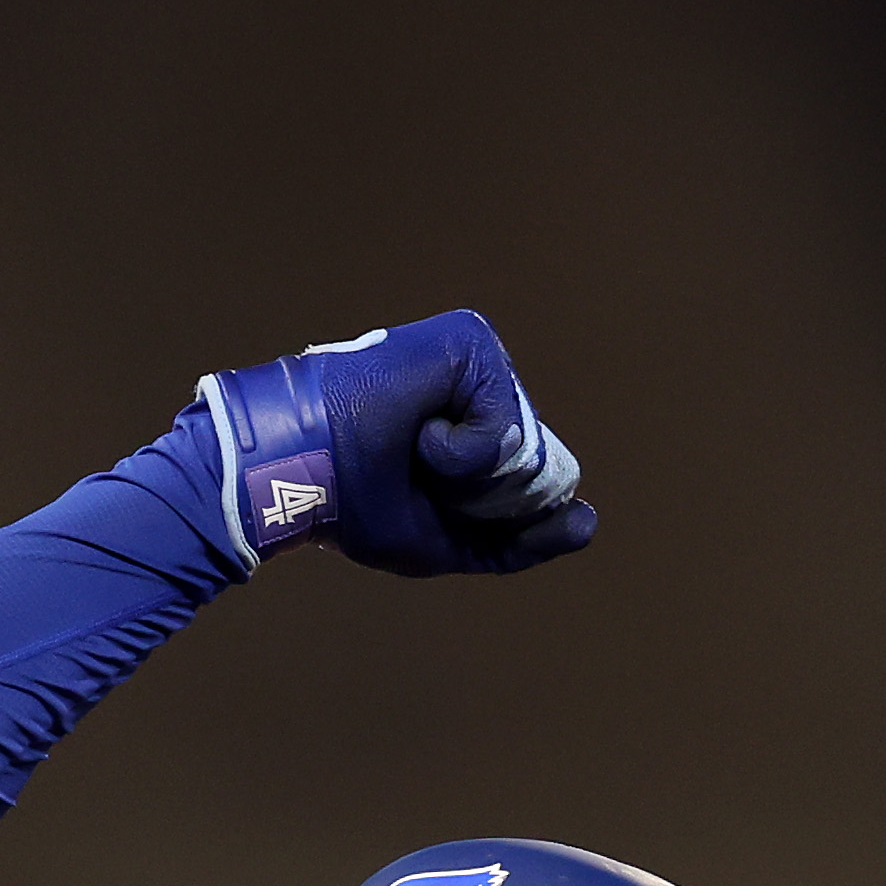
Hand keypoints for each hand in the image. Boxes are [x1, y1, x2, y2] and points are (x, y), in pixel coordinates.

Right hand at [198, 311, 594, 576]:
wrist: (297, 468)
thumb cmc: (353, 503)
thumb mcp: (448, 539)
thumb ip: (517, 541)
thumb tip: (588, 523)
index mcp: (468, 426)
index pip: (523, 480)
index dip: (491, 511)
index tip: (429, 501)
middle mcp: (478, 388)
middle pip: (531, 465)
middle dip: (485, 497)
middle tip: (420, 478)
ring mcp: (476, 362)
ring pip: (519, 447)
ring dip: (470, 477)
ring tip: (417, 454)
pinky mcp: (469, 343)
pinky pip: (500, 424)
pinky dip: (461, 451)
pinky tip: (420, 433)